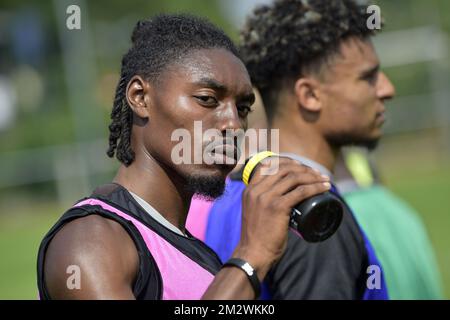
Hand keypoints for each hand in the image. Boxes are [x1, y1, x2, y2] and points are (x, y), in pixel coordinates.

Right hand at [233, 156, 330, 279]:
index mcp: (249, 189)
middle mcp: (256, 190)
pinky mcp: (277, 207)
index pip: (268, 165)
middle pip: (284, 169)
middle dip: (304, 169)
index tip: (301, 167)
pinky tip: (324, 187)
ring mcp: (266, 197)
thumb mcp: (254, 211)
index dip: (287, 162)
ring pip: (294, 178)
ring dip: (312, 176)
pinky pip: (301, 192)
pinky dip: (315, 187)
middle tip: (317, 174)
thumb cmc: (257, 237)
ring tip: (324, 180)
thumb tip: (283, 198)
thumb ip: (262, 202)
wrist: (253, 254)